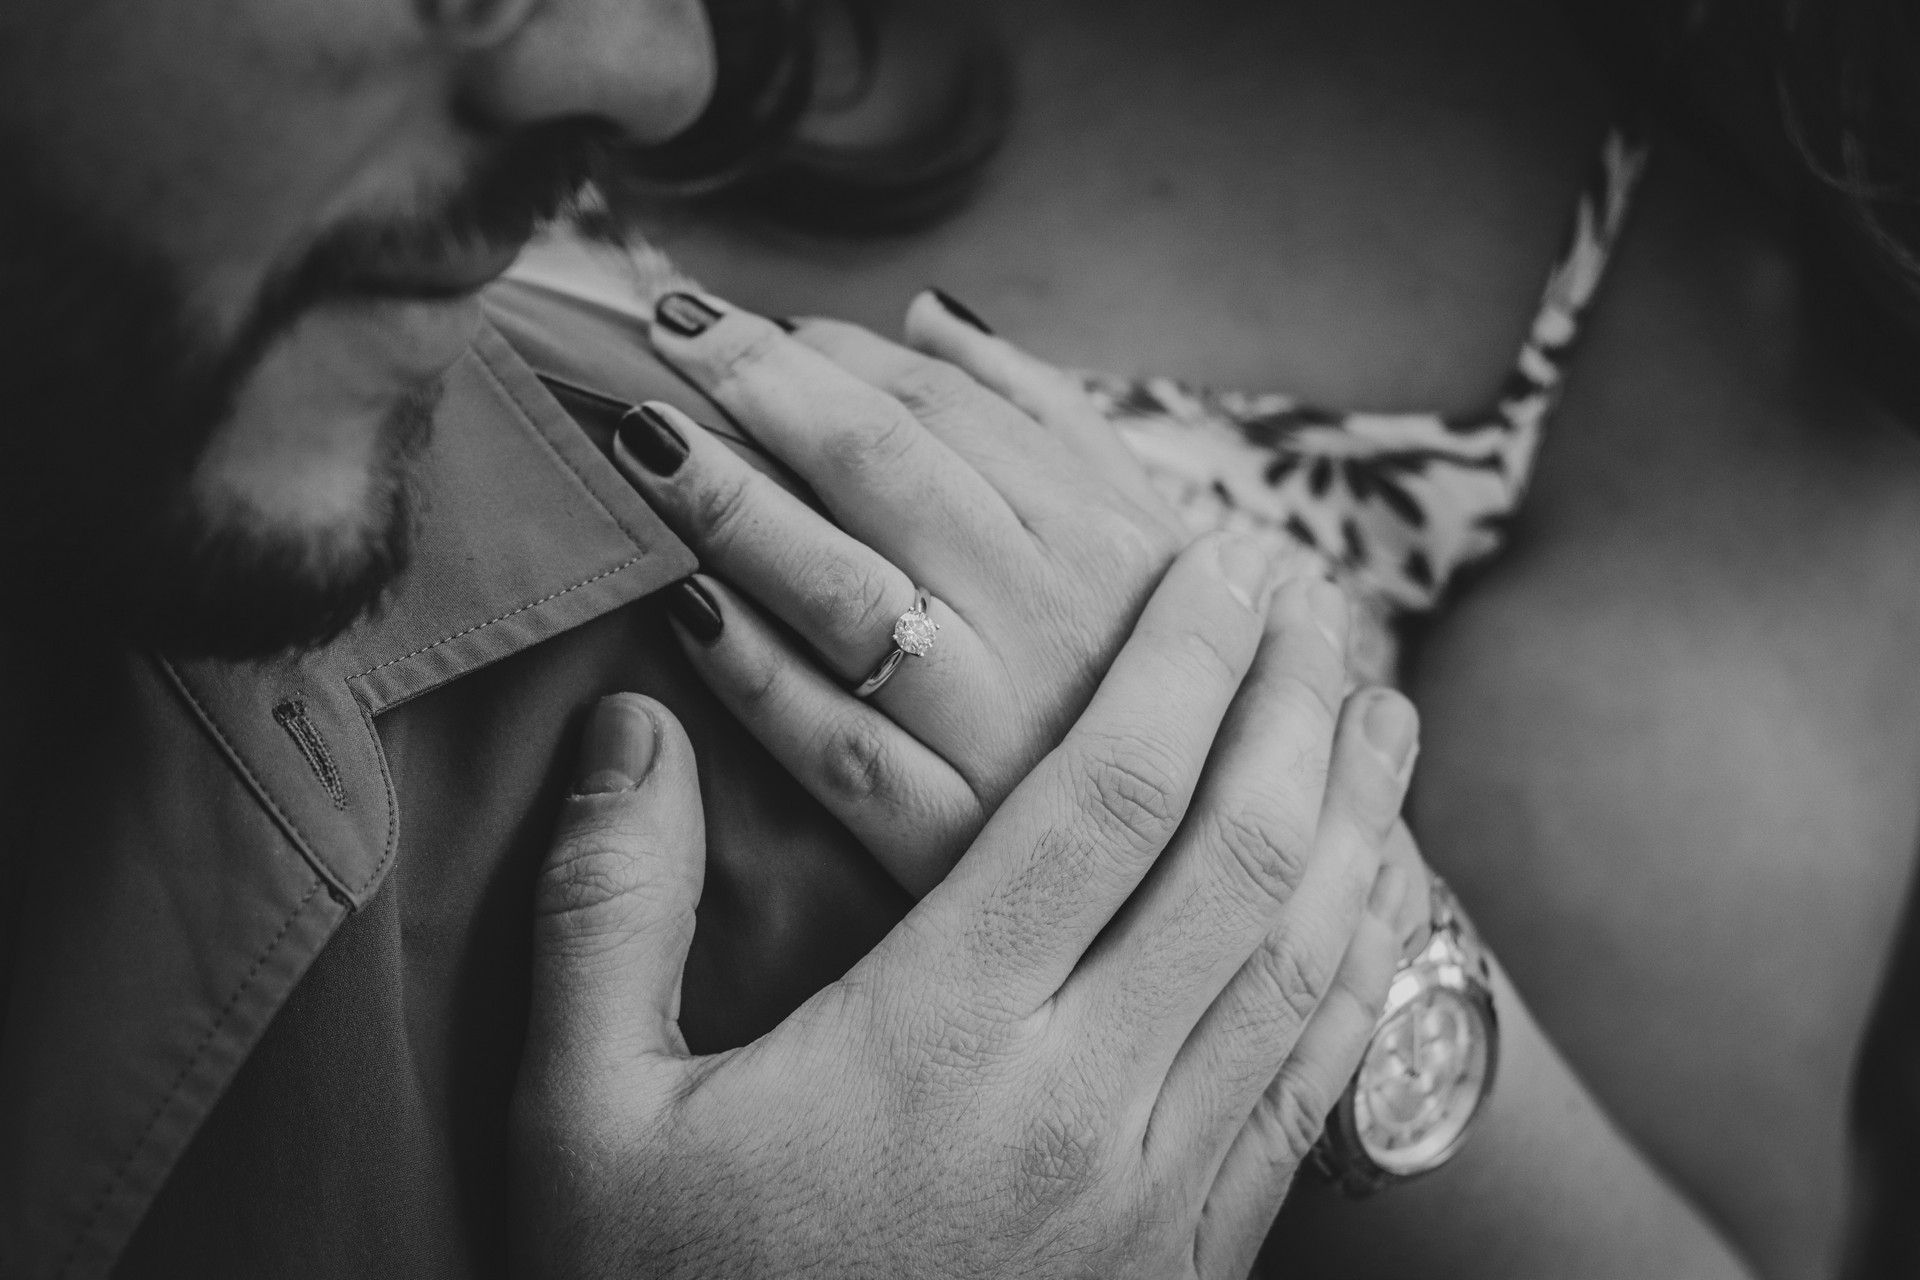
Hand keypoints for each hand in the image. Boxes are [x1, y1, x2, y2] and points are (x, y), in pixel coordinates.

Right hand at [511, 534, 1420, 1278]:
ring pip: (1302, 964)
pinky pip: (1309, 1090)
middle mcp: (1079, 1109)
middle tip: (1311, 595)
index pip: (1101, 802)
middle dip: (1287, 704)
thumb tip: (629, 725)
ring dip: (1354, 817)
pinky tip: (1379, 901)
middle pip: (1235, 859)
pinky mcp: (1192, 1266)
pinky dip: (1361, 969)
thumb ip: (605, 910)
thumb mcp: (581, 1125)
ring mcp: (1157, 1199)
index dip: (1176, 664)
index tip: (1215, 563)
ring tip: (1380, 704)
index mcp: (933, 1047)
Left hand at [619, 289, 1202, 892]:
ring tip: (644, 443)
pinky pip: (831, 745)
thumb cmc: (1153, 673)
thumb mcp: (1146, 536)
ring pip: (842, 594)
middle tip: (662, 330)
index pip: (938, 404)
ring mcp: (1000, 729)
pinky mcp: (948, 840)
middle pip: (879, 469)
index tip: (731, 320)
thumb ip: (1047, 416)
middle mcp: (1054, 618)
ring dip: (732, 507)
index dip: (819, 349)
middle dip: (756, 384)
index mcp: (1104, 533)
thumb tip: (931, 314)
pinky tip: (681, 609)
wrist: (1205, 856)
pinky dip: (752, 671)